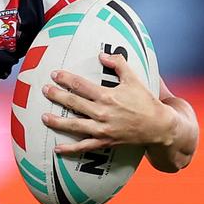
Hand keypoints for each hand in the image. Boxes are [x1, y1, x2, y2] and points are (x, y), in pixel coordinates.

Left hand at [41, 53, 175, 153]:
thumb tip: (102, 54)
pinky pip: (84, 146)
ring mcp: (102, 129)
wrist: (160, 127)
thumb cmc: (145, 101)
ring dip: (57, 121)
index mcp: (107, 96)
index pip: (81, 85)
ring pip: (75, 125)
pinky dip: (70, 148)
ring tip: (43, 116)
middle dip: (57, 95)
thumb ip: (118, 64)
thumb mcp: (134, 79)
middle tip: (44, 90)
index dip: (66, 79)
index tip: (54, 74)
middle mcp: (102, 112)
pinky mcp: (105, 141)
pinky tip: (57, 149)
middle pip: (74, 102)